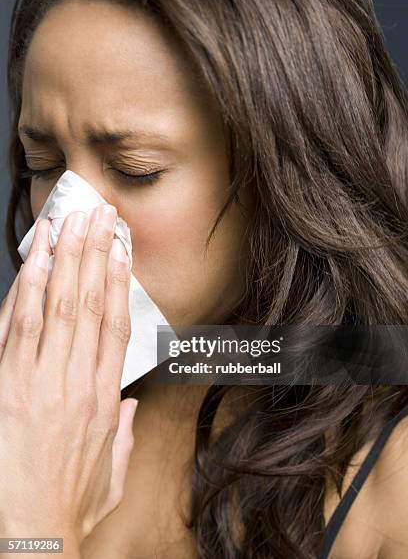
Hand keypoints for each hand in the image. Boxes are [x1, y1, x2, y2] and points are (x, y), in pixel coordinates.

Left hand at [0, 204, 137, 548]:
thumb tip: (131, 407)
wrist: (32, 537)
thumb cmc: (70, 505)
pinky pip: (18, 326)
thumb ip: (124, 434)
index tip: (120, 250)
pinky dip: (27, 289)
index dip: (118, 282)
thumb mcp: (112, 472)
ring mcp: (39, 380)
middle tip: (97, 216)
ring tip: (69, 222)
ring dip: (64, 260)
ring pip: (56, 306)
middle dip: (93, 254)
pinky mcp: (6, 385)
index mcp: (105, 399)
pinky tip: (35, 261)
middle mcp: (76, 381)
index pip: (116, 325)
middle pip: (88, 304)